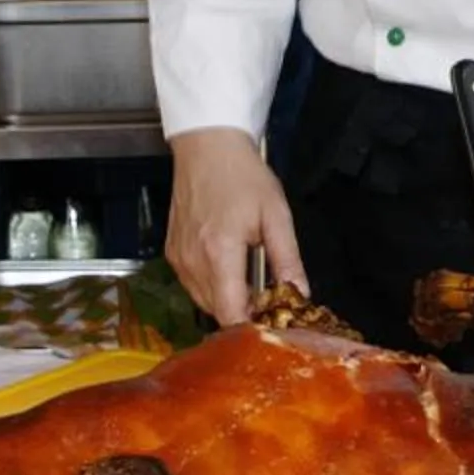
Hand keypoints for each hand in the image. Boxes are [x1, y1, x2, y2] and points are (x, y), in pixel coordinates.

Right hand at [164, 128, 307, 326]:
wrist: (208, 148)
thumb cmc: (244, 177)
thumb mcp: (276, 216)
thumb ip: (288, 261)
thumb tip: (301, 296)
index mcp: (220, 254)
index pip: (231, 315)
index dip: (252, 326)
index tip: (272, 321)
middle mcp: (193, 262)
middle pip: (218, 312)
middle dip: (243, 313)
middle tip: (268, 298)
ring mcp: (178, 259)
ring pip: (204, 301)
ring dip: (227, 300)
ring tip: (249, 279)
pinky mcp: (171, 254)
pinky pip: (193, 285)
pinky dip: (212, 286)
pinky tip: (228, 267)